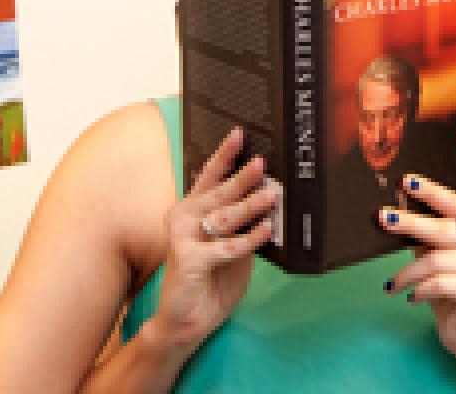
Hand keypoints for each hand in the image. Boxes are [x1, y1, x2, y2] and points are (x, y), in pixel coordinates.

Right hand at [150, 128, 275, 350]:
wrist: (188, 320)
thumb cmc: (209, 281)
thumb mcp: (232, 248)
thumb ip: (243, 226)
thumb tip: (268, 201)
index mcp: (194, 210)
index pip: (209, 176)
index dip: (225, 154)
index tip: (240, 134)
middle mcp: (185, 219)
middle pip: (218, 192)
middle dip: (243, 176)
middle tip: (262, 164)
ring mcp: (183, 238)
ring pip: (224, 216)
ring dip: (251, 206)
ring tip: (272, 196)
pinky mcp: (188, 260)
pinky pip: (226, 246)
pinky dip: (249, 239)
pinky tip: (266, 231)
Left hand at [380, 174, 455, 355]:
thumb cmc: (453, 288)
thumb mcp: (439, 255)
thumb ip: (426, 235)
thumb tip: (396, 213)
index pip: (454, 202)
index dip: (430, 191)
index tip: (405, 182)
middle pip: (443, 229)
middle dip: (409, 223)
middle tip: (383, 218)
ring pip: (436, 260)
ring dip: (408, 274)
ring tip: (394, 284)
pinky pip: (440, 283)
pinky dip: (419, 290)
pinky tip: (412, 297)